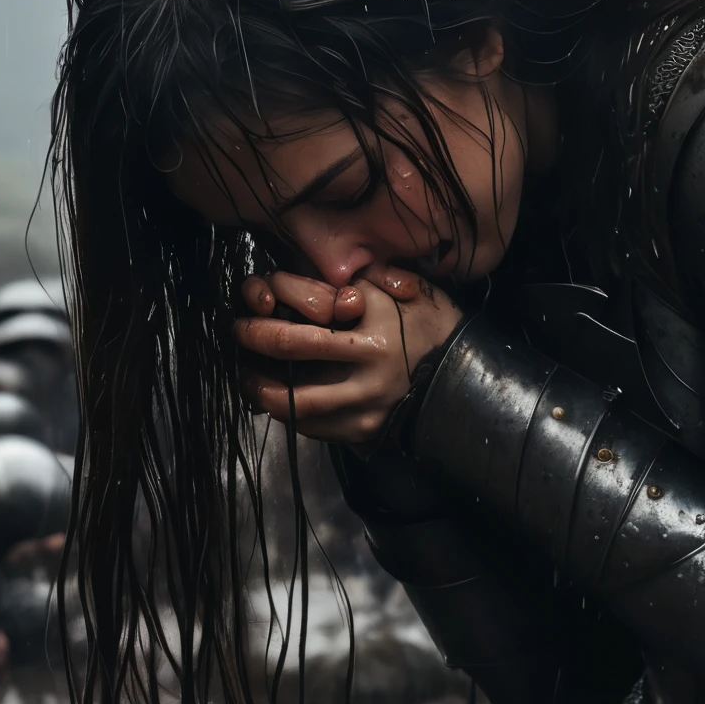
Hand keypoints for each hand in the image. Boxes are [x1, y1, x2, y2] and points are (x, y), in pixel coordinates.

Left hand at [233, 267, 462, 445]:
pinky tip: (279, 400)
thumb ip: (360, 277)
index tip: (260, 293)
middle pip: (288, 345)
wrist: (465, 381)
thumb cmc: (431, 327)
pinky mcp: (363, 431)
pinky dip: (288, 414)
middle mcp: (369, 362)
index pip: (307, 300)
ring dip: (260, 387)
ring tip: (249, 376)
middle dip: (253, 335)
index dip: (274, 291)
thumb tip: (302, 273)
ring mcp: (365, 402)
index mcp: (377, 318)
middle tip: (239, 330)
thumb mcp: (403, 288)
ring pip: (293, 399)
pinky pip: (311, 427)